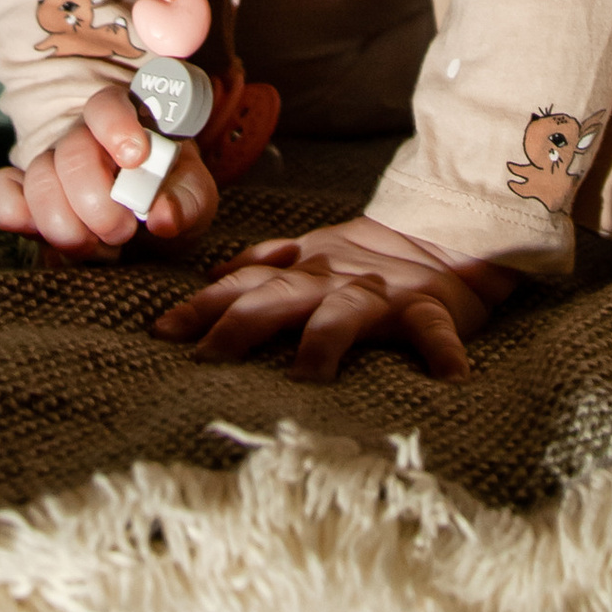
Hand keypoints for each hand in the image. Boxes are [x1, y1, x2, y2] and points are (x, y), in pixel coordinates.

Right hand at [0, 83, 218, 257]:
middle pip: (73, 153)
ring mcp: (47, 163)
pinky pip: (0, 195)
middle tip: (123, 232)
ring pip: (39, 179)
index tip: (136, 157)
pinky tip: (38, 232)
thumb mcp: (193, 201)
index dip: (117, 126)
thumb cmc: (167, 202)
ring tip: (98, 248)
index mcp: (126, 123)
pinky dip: (14, 213)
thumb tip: (162, 216)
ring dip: (67, 224)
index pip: (107, 105)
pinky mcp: (21, 194)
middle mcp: (81, 136)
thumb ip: (187, 203)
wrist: (139, 228)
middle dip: (98, 203)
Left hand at [154, 216, 515, 382]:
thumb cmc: (362, 262)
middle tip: (208, 358)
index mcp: (299, 273)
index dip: (201, 307)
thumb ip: (260, 270)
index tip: (161, 333)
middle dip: (240, 325)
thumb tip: (208, 279)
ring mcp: (378, 296)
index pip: (240, 286)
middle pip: (277, 299)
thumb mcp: (307, 256)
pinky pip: (435, 331)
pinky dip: (442, 351)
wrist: (441, 232)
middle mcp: (330, 282)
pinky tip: (450, 379)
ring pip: (345, 315)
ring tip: (306, 376)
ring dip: (324, 342)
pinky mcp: (429, 308)